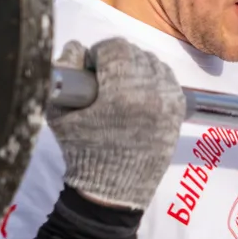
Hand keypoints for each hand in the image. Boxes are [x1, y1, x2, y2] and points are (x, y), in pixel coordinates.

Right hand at [49, 38, 187, 209]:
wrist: (113, 190)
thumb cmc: (82, 152)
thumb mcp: (60, 112)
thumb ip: (65, 72)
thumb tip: (76, 48)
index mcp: (122, 92)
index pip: (115, 48)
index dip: (98, 54)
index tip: (91, 68)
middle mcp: (151, 93)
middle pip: (135, 53)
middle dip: (117, 60)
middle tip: (104, 79)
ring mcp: (169, 102)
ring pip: (154, 64)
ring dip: (137, 69)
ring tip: (122, 88)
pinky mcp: (178, 112)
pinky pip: (168, 80)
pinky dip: (154, 81)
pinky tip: (139, 95)